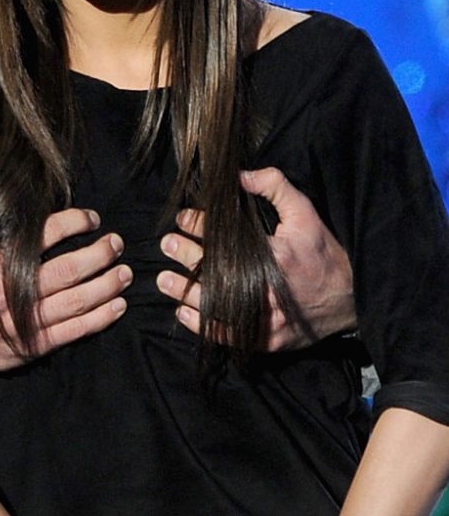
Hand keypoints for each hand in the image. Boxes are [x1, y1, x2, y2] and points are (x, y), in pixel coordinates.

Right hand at [0, 208, 130, 371]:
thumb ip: (9, 245)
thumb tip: (43, 220)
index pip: (42, 236)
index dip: (72, 223)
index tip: (92, 218)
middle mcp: (14, 292)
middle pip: (67, 270)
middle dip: (98, 254)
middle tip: (116, 243)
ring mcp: (28, 321)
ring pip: (77, 300)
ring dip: (106, 285)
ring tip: (125, 273)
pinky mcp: (38, 345)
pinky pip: (76, 330)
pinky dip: (101, 318)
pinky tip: (119, 306)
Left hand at [155, 167, 356, 349]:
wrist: (353, 299)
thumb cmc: (324, 253)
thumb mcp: (305, 212)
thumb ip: (274, 186)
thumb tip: (239, 175)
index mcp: (274, 255)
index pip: (224, 237)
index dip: (199, 224)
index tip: (183, 218)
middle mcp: (266, 289)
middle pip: (214, 272)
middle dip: (186, 255)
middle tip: (166, 244)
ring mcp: (267, 319)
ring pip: (215, 306)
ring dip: (184, 292)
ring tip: (163, 280)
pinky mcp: (268, 340)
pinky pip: (228, 336)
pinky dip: (203, 326)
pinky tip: (183, 312)